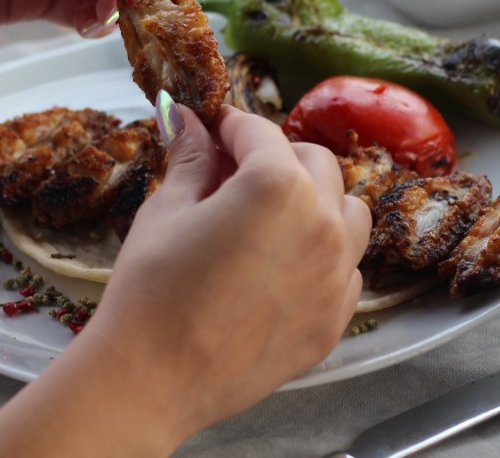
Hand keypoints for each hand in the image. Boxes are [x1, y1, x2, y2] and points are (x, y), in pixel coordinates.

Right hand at [0, 104, 370, 456]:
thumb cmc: (151, 291)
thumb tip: (189, 121)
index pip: (260, 133)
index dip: (231, 126)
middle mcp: (322, 224)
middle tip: (236, 172)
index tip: (215, 129)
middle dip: (277, 157)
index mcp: (278, 186)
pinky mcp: (335, 319)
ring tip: (272, 217)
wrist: (153, 378)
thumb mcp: (167, 211)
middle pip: (315, 164)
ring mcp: (337, 275)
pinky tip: (283, 268)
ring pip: (348, 213)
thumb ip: (191, 159)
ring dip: (317, 202)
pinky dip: (324, 257)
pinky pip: (347, 269)